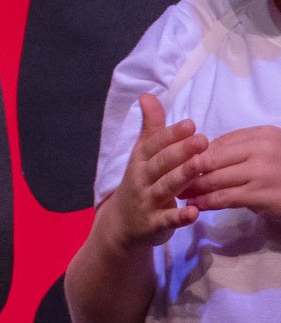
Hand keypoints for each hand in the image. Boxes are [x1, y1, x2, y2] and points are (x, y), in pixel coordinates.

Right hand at [100, 94, 209, 249]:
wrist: (121, 226)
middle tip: (202, 140)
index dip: (171, 135)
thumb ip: (150, 128)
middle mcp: (141, 180)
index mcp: (140, 161)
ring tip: (200, 166)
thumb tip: (147, 95)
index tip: (190, 124)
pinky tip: (194, 212)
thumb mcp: (141, 156)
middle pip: (161, 164)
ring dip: (182, 177)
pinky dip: (179, 217)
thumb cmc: (138, 185)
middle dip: (180, 152)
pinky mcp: (153, 224)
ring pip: (165, 188)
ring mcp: (146, 202)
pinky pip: (167, 220)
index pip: (154, 145)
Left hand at [180, 125, 280, 219]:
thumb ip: (236, 151)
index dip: (192, 154)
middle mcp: (263, 148)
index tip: (175, 164)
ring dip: (193, 188)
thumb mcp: (262, 155)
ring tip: (179, 194)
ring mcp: (264, 171)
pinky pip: (225, 197)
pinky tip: (195, 206)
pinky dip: (206, 202)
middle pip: (211, 159)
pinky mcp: (262, 194)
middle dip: (187, 171)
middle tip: (169, 180)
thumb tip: (196, 154)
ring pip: (215, 178)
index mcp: (262, 134)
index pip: (216, 143)